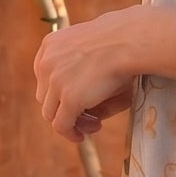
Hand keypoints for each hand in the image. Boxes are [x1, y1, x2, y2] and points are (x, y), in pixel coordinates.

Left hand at [33, 5, 175, 142]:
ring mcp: (55, 81)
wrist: (130, 40)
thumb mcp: (96, 55)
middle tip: (90, 115)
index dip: (58, 93)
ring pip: (51, 113)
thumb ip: (81, 76)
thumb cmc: (122, 44)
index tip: (77, 100)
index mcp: (51, 45)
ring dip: (69, 122)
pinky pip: (61, 125)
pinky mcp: (68, 98)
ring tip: (92, 124)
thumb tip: (78, 106)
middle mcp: (47, 62)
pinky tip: (82, 136)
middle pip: (46, 96)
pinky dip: (69, 133)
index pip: (44, 77)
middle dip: (64, 108)